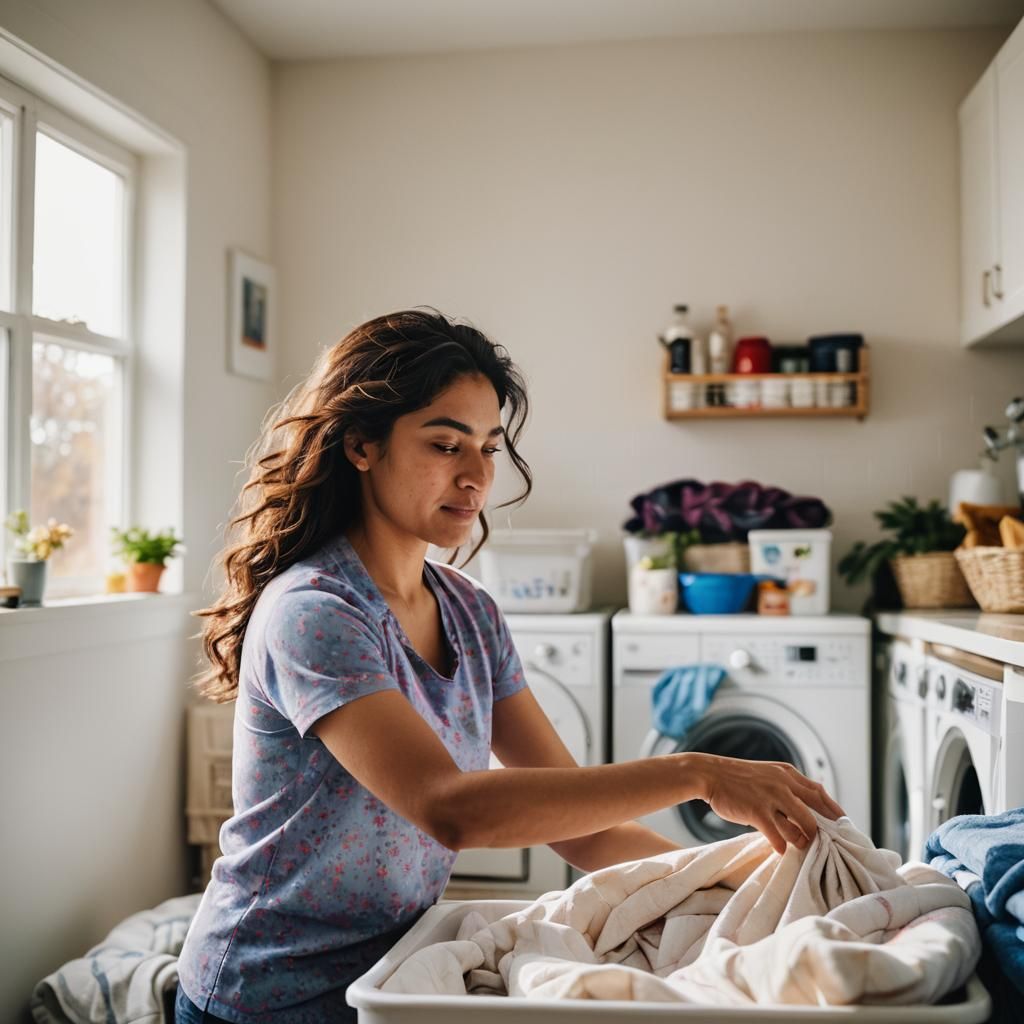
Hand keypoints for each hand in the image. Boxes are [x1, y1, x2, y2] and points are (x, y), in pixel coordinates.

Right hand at [690, 754, 845, 855]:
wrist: (709, 774)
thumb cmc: (737, 777)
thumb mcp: (767, 773)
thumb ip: (786, 786)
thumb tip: (806, 805)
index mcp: (787, 773)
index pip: (819, 793)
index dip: (833, 810)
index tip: (843, 824)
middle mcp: (783, 784)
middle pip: (814, 811)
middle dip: (823, 830)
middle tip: (827, 844)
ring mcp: (770, 797)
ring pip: (799, 825)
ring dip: (803, 840)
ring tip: (801, 847)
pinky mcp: (757, 811)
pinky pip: (777, 836)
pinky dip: (782, 845)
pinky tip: (781, 850)